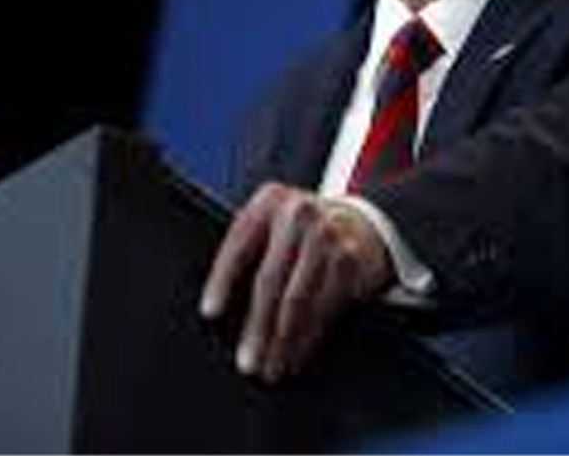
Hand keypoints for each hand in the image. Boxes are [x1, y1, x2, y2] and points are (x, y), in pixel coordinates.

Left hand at [199, 182, 392, 382]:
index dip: (222, 280)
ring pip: (298, 299)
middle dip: (256, 326)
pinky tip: (296, 355)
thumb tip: (218, 311)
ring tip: (270, 367)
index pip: (239, 244)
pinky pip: (324, 307)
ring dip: (282, 340)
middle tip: (247, 362)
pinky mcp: (350, 260)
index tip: (210, 313)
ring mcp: (328, 235)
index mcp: (268, 201)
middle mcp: (299, 214)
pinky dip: (308, 337)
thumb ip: (249, 251)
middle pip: (270, 278)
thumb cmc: (297, 233)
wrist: (358, 221)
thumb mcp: (271, 224)